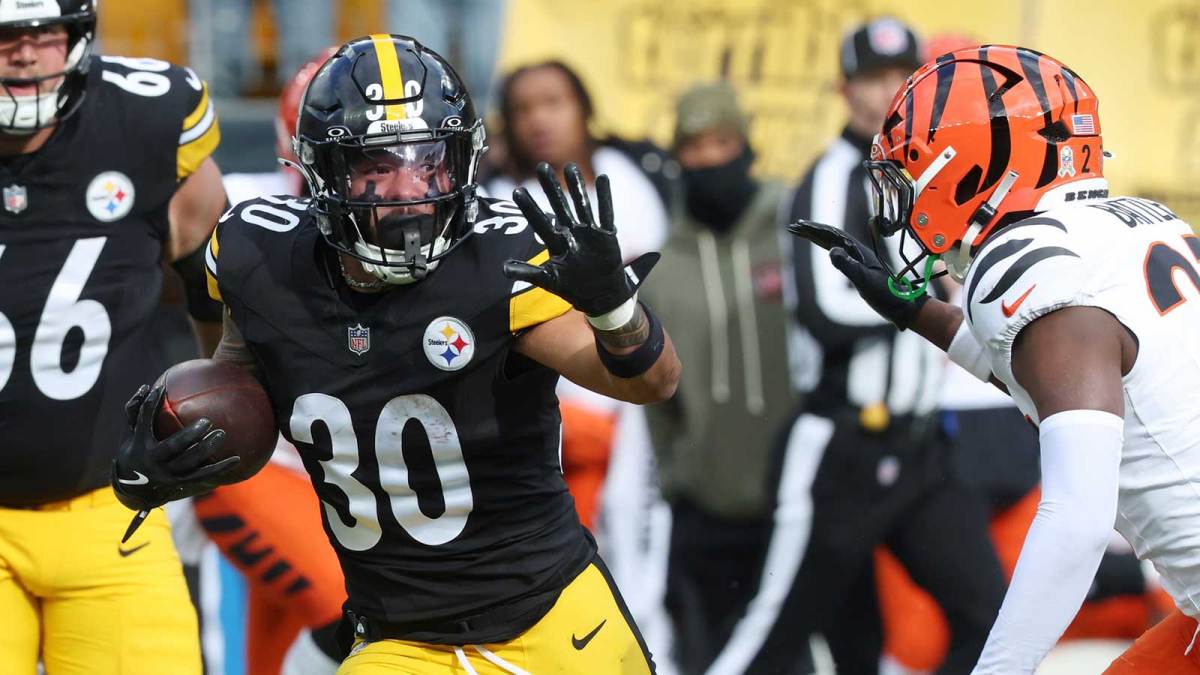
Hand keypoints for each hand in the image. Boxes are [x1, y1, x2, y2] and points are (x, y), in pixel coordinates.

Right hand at [111, 385, 239, 511]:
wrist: (133, 489)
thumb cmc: (133, 451)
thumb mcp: (129, 433)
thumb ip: (135, 410)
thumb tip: (146, 386)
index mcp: (139, 444)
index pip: (145, 421)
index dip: (152, 405)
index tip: (162, 389)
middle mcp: (153, 461)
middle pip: (173, 447)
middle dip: (190, 435)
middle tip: (207, 421)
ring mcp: (167, 474)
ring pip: (189, 462)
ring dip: (206, 448)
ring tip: (221, 433)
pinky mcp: (180, 483)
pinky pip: (203, 475)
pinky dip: (220, 468)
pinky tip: (236, 459)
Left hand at [503, 162, 658, 317]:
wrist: (601, 295)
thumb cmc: (573, 288)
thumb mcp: (549, 280)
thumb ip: (528, 273)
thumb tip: (503, 269)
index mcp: (557, 243)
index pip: (540, 222)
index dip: (530, 208)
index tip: (517, 191)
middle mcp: (572, 234)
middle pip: (560, 207)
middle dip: (551, 188)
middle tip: (541, 166)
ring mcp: (589, 233)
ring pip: (582, 205)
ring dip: (576, 187)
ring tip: (570, 167)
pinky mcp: (606, 236)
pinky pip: (606, 214)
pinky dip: (605, 198)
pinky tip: (603, 179)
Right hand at [787, 219, 926, 329]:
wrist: (903, 305)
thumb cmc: (886, 294)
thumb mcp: (864, 281)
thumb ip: (847, 265)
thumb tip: (831, 251)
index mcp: (858, 250)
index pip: (832, 234)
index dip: (815, 229)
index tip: (800, 225)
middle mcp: (857, 251)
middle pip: (831, 235)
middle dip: (812, 230)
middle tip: (794, 227)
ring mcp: (858, 259)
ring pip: (833, 243)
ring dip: (817, 238)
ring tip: (802, 234)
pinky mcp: (858, 268)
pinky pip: (838, 253)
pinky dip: (826, 248)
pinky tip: (823, 248)